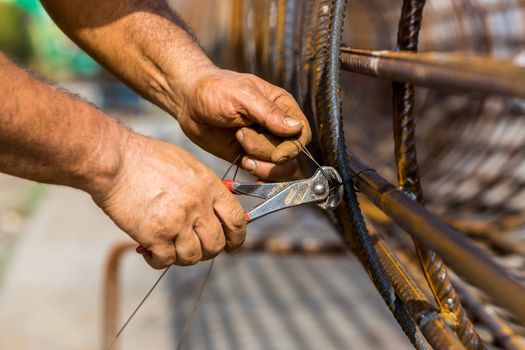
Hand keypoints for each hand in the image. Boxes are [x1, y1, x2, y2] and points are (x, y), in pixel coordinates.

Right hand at [90, 132, 245, 268]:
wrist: (114, 159)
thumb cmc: (146, 158)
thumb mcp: (187, 164)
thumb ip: (205, 187)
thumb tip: (217, 209)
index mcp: (209, 186)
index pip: (237, 220)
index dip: (237, 237)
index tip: (231, 244)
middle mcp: (197, 205)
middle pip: (216, 244)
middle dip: (208, 251)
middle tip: (195, 247)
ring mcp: (177, 221)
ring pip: (193, 256)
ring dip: (182, 256)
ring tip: (170, 247)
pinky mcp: (154, 235)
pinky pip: (166, 261)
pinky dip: (159, 260)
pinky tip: (151, 251)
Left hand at [175, 68, 311, 179]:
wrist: (189, 102)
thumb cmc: (214, 90)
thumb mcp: (242, 96)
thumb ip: (269, 113)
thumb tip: (295, 128)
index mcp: (282, 106)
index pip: (301, 133)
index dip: (292, 147)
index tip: (276, 153)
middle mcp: (277, 126)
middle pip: (290, 153)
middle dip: (266, 151)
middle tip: (241, 136)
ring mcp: (264, 143)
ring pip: (280, 167)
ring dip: (261, 164)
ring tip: (241, 150)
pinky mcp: (250, 156)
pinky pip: (265, 173)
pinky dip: (257, 173)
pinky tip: (243, 163)